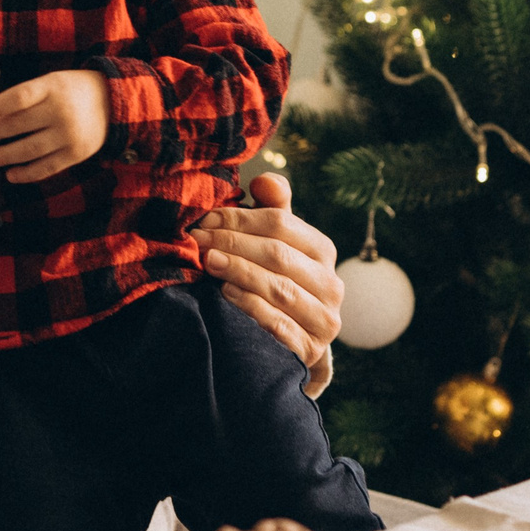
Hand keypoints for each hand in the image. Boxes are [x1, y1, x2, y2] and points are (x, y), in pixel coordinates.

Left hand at [0, 69, 108, 182]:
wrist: (112, 101)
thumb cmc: (71, 91)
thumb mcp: (51, 82)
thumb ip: (25, 95)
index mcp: (53, 87)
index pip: (19, 97)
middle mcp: (61, 111)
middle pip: (20, 124)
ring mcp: (69, 134)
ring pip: (30, 149)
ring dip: (4, 156)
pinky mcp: (76, 154)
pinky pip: (46, 167)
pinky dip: (26, 174)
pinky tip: (11, 174)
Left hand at [189, 172, 344, 395]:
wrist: (291, 338)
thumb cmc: (275, 278)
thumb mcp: (275, 242)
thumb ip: (272, 209)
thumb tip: (263, 180)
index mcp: (323, 250)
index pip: (281, 224)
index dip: (240, 218)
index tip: (206, 219)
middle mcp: (331, 285)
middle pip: (278, 255)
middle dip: (233, 243)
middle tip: (198, 240)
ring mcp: (324, 320)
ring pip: (279, 288)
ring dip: (239, 272)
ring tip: (208, 262)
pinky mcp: (310, 350)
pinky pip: (278, 324)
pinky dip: (250, 306)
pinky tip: (225, 295)